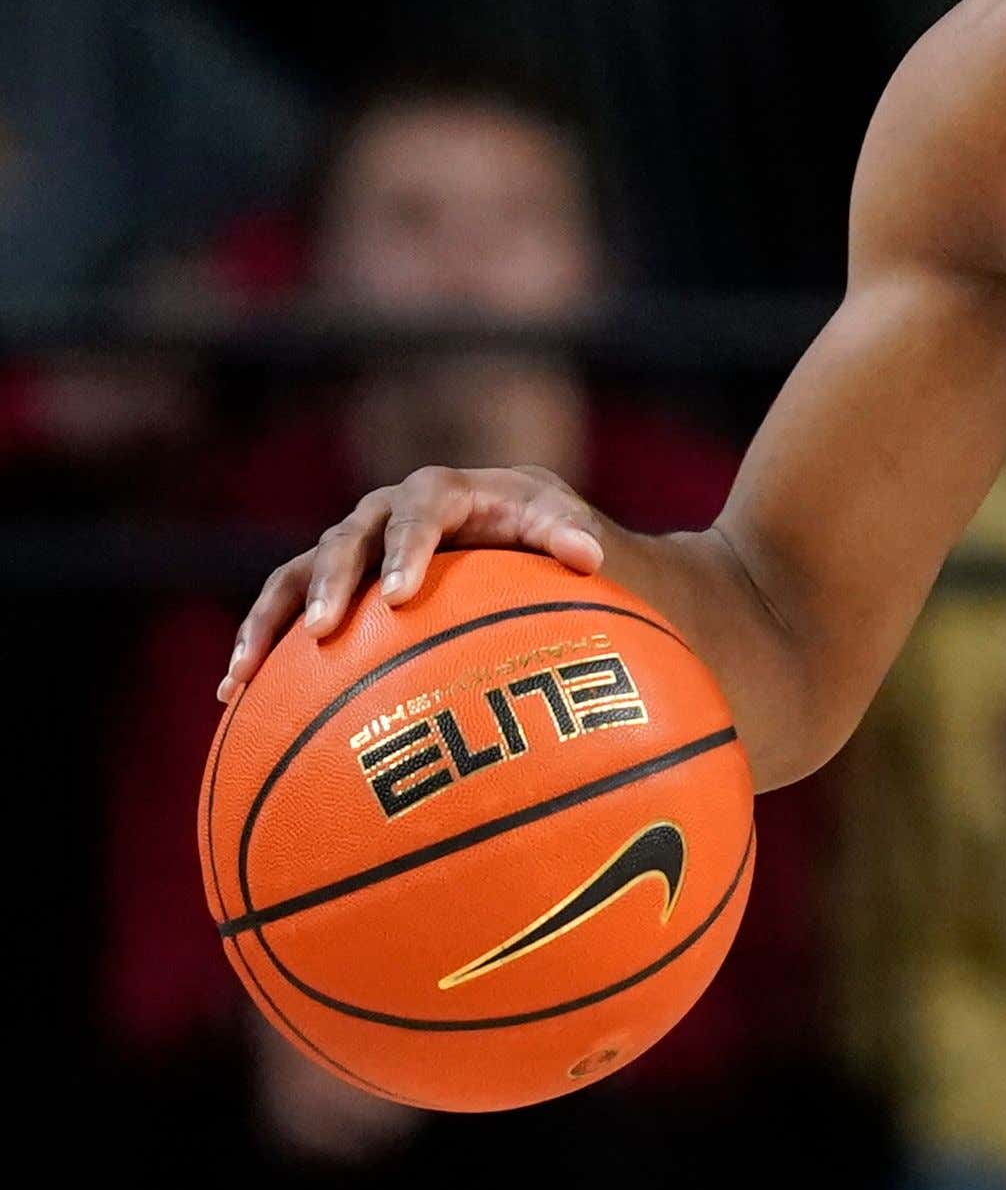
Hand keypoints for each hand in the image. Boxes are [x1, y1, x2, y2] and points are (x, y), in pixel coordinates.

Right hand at [221, 466, 609, 701]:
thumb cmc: (545, 529)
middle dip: (332, 583)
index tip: (398, 596)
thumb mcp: (564, 523)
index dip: (404, 548)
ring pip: (295, 576)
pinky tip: (232, 697)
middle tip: (328, 631)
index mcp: (441, 492)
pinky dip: (259, 647)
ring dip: (268, 621)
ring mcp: (350, 547)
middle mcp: (383, 512)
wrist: (520, 532)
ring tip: (242, 676)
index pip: (418, 512)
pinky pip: (284, 611)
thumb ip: (569, 533)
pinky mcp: (332, 583)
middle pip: (346, 540)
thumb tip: (589, 556)